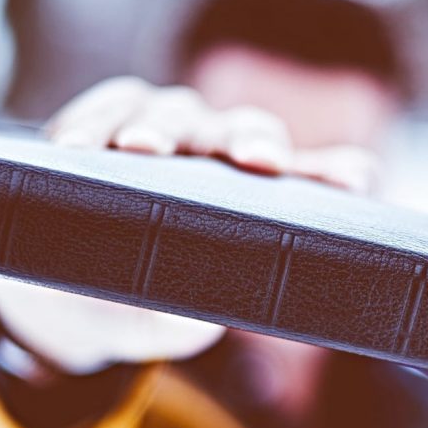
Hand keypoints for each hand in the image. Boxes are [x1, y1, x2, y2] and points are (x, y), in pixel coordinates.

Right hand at [0, 77, 379, 374]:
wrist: (74, 297)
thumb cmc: (143, 306)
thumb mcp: (170, 321)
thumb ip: (188, 316)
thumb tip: (193, 316)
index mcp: (253, 200)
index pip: (306, 176)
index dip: (331, 173)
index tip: (353, 181)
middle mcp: (217, 157)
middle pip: (245, 129)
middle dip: (248, 140)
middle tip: (248, 160)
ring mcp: (166, 133)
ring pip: (174, 110)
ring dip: (158, 126)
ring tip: (138, 148)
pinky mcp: (109, 122)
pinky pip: (109, 106)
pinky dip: (93, 120)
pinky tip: (76, 142)